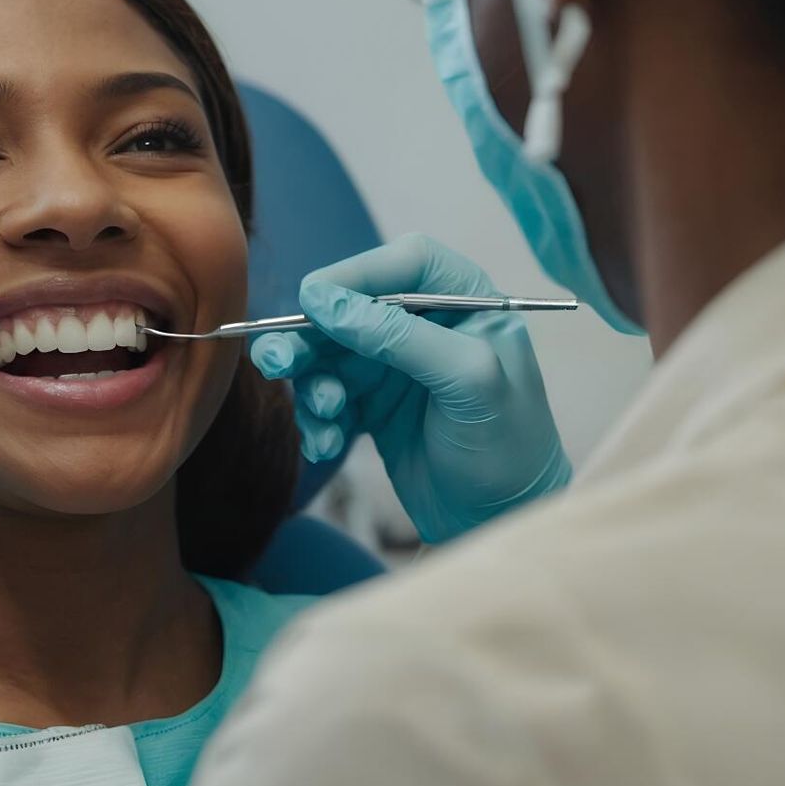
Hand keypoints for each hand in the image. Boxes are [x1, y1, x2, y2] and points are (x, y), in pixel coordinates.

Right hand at [252, 234, 570, 542]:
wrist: (503, 522)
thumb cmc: (509, 448)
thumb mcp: (467, 383)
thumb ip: (399, 336)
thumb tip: (324, 302)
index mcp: (467, 303)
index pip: (404, 263)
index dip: (355, 275)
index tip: (311, 301)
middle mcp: (428, 327)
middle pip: (351, 307)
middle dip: (310, 336)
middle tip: (275, 362)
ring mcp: (397, 367)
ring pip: (329, 354)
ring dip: (312, 384)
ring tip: (323, 415)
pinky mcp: (375, 407)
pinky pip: (328, 397)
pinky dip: (319, 420)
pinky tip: (326, 446)